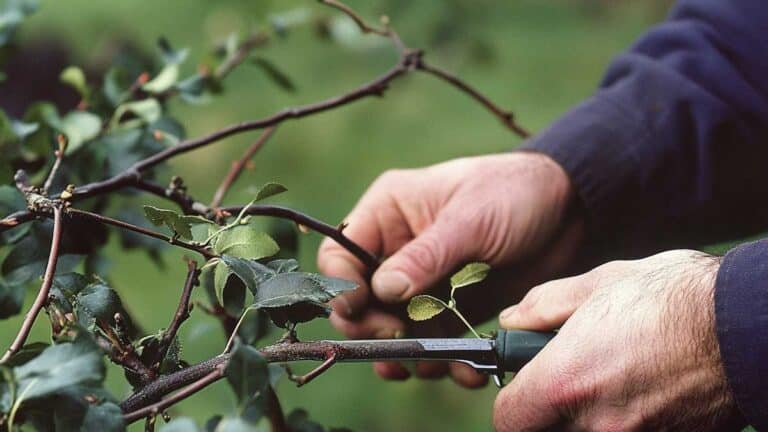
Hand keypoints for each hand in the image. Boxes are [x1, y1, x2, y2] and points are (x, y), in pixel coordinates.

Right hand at [318, 152, 581, 386]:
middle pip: (360, 301)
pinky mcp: (450, 308)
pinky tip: (464, 369)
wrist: (570, 211)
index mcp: (388, 212)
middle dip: (374, 329)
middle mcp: (397, 249)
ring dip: (409, 353)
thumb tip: (382, 292)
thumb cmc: (515, 192)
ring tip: (431, 364)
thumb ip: (426, 255)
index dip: (342, 288)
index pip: (340, 254)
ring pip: (394, 329)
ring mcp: (423, 283)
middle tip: (399, 343)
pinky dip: (444, 360)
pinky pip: (433, 341)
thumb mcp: (470, 218)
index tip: (364, 313)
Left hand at [494, 250, 736, 430]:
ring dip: (587, 416)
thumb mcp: (600, 284)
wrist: (748, 322)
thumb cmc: (676, 297)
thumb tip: (513, 318)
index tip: (523, 387)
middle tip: (568, 381)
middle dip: (549, 412)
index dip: (512, 402)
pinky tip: (643, 392)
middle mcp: (597, 423)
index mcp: (567, 381)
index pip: (508, 420)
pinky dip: (626, 421)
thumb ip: (545, 306)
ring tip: (611, 380)